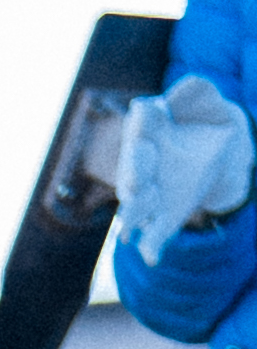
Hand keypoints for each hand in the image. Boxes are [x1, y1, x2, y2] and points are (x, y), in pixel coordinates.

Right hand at [137, 75, 252, 239]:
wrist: (222, 146)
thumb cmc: (207, 118)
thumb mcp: (208, 101)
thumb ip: (196, 91)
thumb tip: (180, 91)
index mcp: (148, 130)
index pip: (140, 124)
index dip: (142, 120)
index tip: (147, 109)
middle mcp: (143, 163)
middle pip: (132, 170)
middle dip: (132, 176)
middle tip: (133, 185)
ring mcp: (152, 190)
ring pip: (137, 204)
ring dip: (133, 216)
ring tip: (128, 230)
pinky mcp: (166, 212)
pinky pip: (155, 232)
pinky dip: (151, 245)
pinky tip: (151, 257)